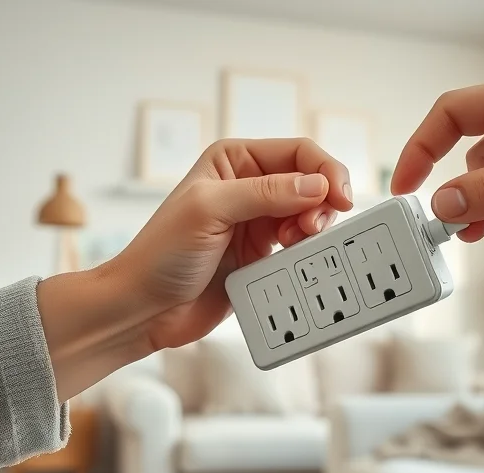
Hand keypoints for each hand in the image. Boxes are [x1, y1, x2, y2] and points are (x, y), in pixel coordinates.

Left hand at [38, 138, 351, 399]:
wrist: (144, 308)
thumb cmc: (160, 254)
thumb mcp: (210, 210)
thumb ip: (265, 193)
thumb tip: (317, 185)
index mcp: (234, 161)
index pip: (298, 152)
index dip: (326, 170)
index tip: (340, 198)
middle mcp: (249, 187)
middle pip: (311, 183)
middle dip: (320, 204)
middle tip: (312, 229)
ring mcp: (257, 222)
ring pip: (309, 216)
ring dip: (313, 230)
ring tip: (295, 245)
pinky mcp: (262, 256)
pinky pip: (300, 248)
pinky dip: (306, 253)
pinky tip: (292, 260)